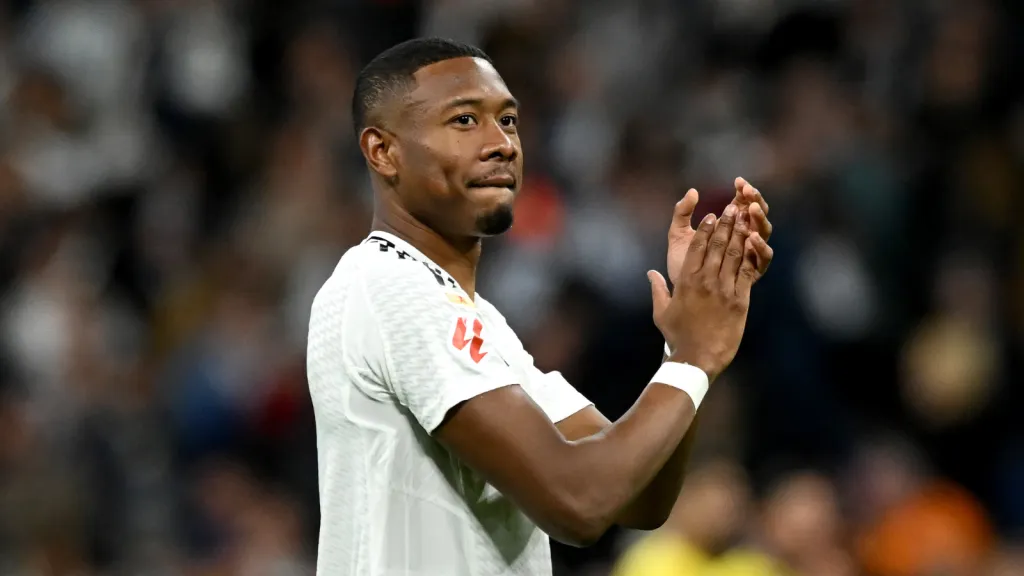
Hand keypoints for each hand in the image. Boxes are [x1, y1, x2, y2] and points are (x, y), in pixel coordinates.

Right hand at [649, 204, 762, 380]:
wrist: (697, 359)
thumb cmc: (678, 337)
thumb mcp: (662, 313)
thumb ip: (657, 290)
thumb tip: (650, 273)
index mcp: (686, 282)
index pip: (696, 247)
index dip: (705, 229)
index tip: (711, 216)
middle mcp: (705, 281)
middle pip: (717, 245)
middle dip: (726, 224)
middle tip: (731, 208)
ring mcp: (723, 290)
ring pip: (733, 255)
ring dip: (739, 234)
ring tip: (744, 218)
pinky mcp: (740, 301)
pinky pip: (745, 273)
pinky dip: (750, 256)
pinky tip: (754, 243)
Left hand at [665, 179, 772, 285]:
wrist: (681, 291)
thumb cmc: (681, 262)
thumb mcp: (678, 234)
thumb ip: (682, 212)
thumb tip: (693, 191)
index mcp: (728, 225)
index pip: (743, 202)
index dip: (743, 191)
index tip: (738, 182)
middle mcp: (743, 237)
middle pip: (757, 214)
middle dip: (755, 201)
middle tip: (748, 192)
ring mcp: (749, 254)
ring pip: (764, 232)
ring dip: (760, 219)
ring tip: (751, 209)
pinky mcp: (751, 272)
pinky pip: (763, 258)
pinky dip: (761, 247)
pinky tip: (752, 238)